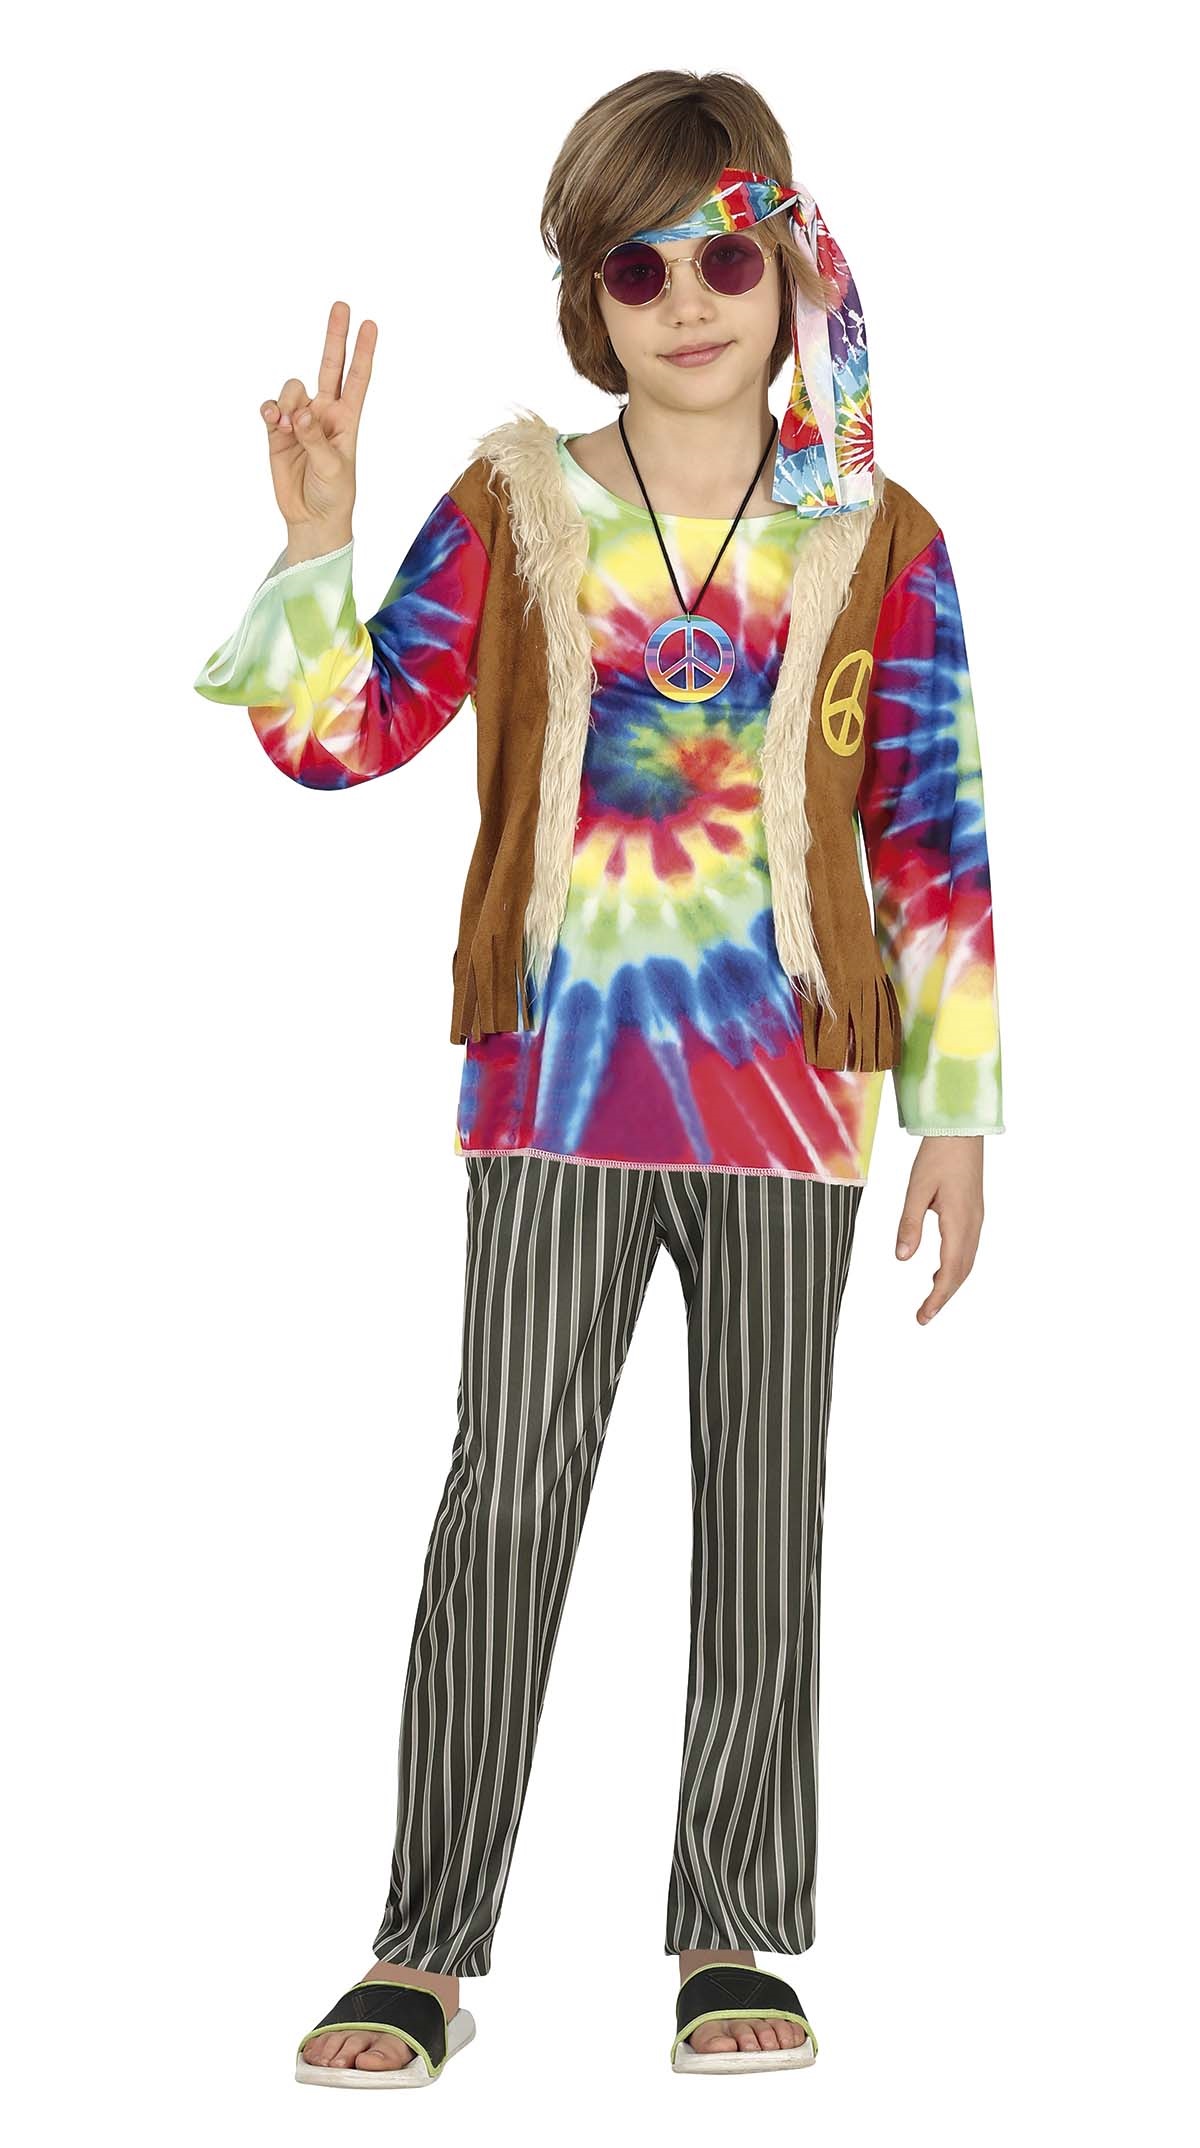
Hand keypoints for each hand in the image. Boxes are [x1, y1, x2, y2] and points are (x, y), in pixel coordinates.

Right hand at [259, 299, 376, 550]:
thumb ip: (316, 438)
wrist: (311, 519)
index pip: (357, 379)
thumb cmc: (334, 494)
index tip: (370, 324)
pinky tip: (273, 421)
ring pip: (292, 389)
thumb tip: (300, 412)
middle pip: (329, 366)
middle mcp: (324, 413)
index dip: (363, 352)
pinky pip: (270, 409)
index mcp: (347, 419)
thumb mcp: (334, 468)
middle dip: (335, 336)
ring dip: (289, 402)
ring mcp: (299, 420)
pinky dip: (270, 410)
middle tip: (342, 305)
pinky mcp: (277, 432)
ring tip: (290, 428)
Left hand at [894, 1136, 983, 1323]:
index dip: (937, 1297)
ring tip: (930, 1299)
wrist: (961, 1130)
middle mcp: (973, 1224)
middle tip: (923, 1316)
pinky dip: (955, 1266)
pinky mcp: (974, 1212)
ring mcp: (977, 1219)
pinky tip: (938, 1270)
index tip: (923, 1316)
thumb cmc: (937, 1155)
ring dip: (950, 1282)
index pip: (950, 1270)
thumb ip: (909, 1224)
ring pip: (967, 1262)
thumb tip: (902, 1258)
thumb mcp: (916, 1189)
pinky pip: (967, 1248)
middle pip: (962, 1272)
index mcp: (959, 1221)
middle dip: (943, 1296)